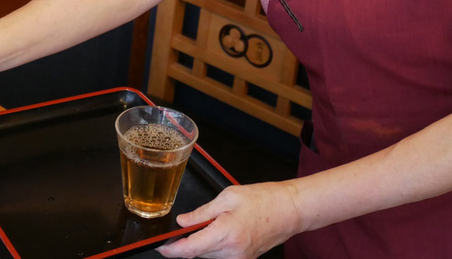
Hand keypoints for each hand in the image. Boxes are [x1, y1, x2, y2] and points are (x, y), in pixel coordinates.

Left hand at [156, 182, 302, 258]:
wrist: (290, 210)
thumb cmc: (264, 199)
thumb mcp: (228, 197)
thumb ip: (202, 212)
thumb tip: (183, 221)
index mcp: (226, 234)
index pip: (190, 250)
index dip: (171, 251)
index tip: (161, 248)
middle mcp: (232, 252)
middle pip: (197, 253)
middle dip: (188, 241)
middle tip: (188, 225)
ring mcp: (239, 258)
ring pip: (208, 255)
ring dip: (203, 243)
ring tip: (216, 223)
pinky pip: (220, 256)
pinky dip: (214, 245)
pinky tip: (222, 230)